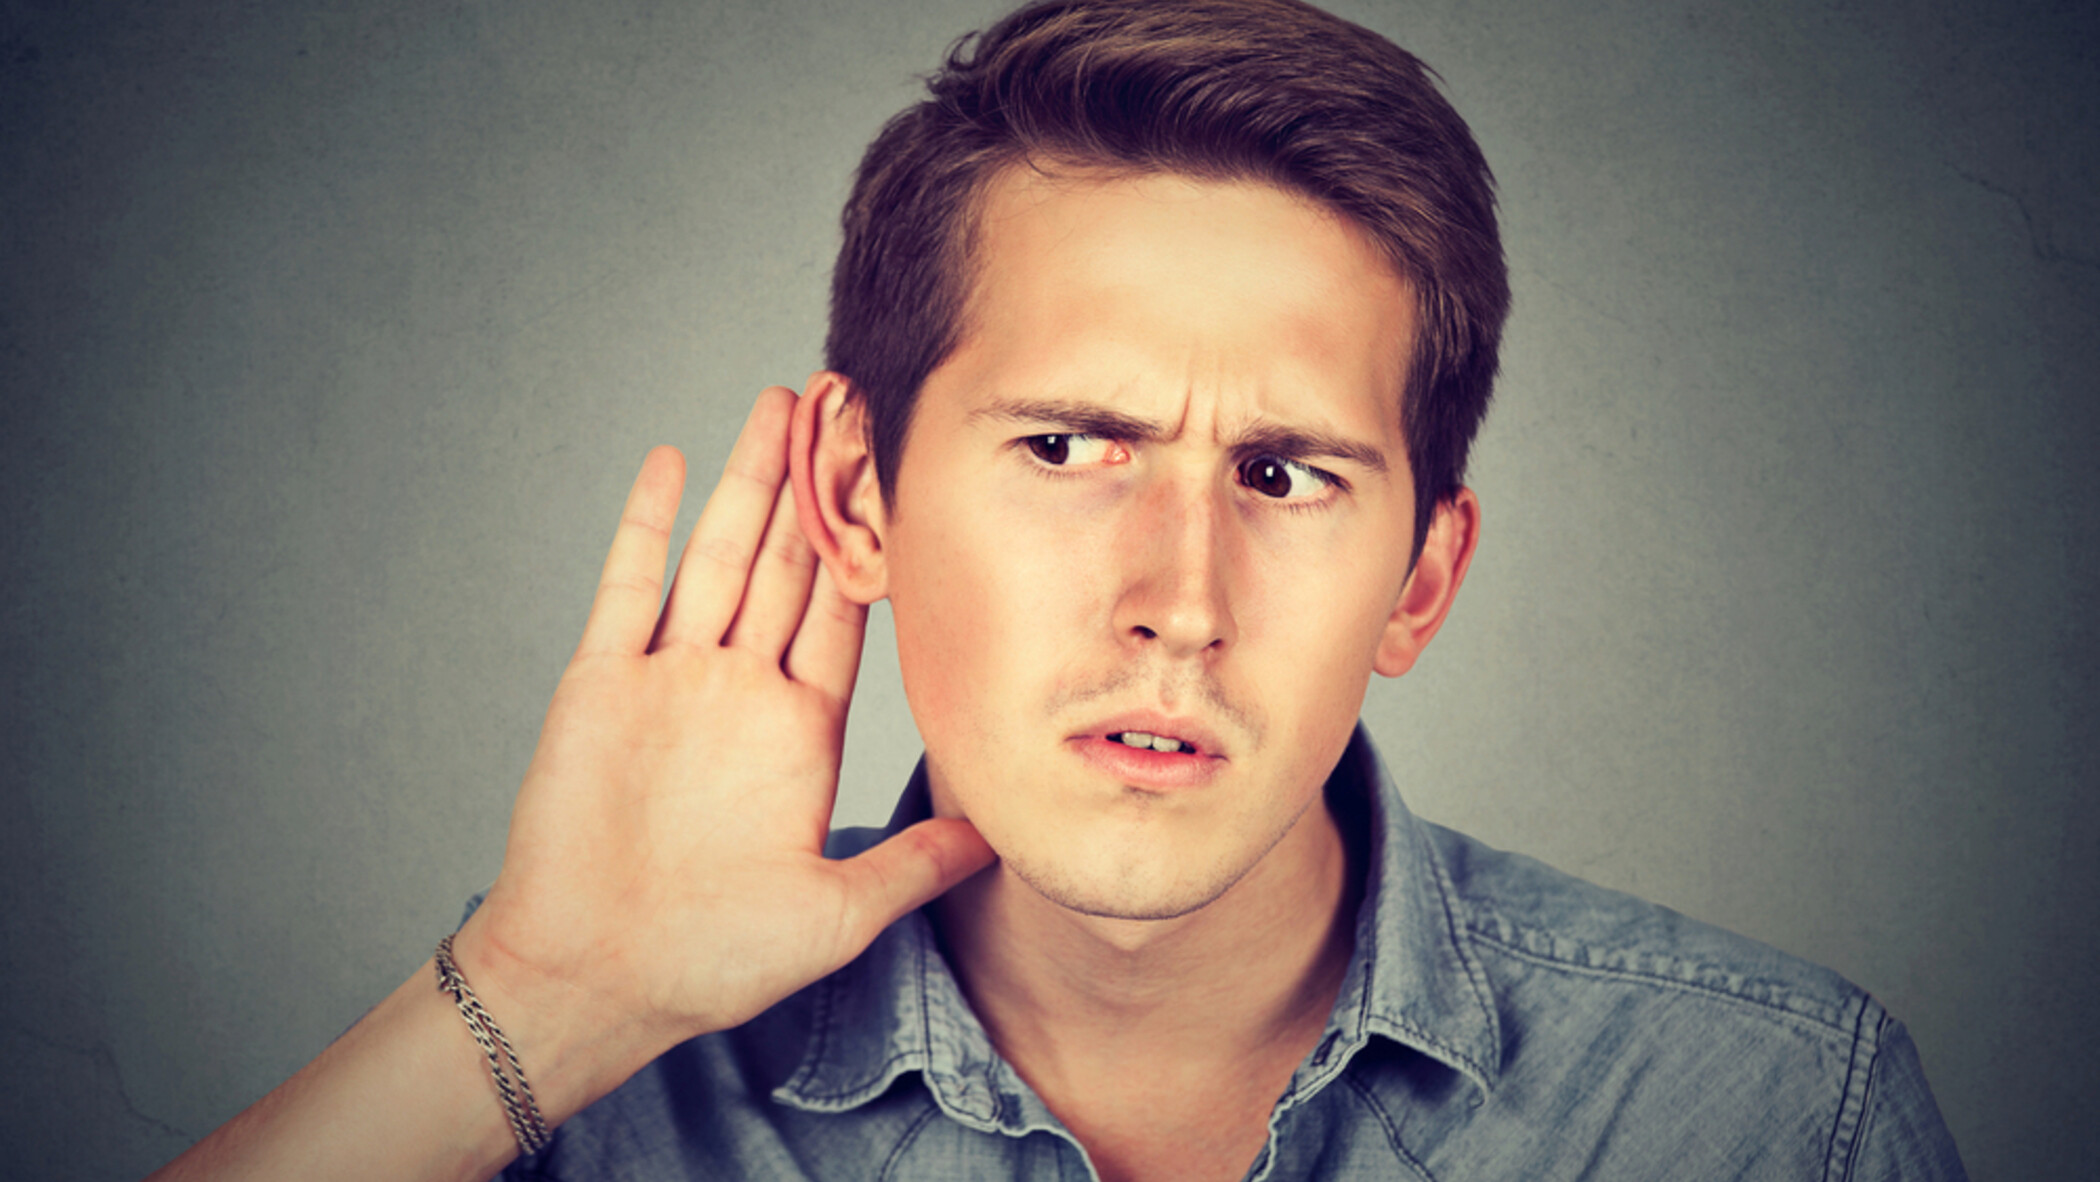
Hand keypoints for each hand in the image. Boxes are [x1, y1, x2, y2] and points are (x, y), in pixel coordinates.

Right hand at [456, 386, 994, 1070]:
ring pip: (716, 557)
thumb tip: (1004, 838)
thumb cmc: (711, 959)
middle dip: (814, 486)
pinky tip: (670, 463)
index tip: (897, 478)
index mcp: (798, 732)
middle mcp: (739, 692)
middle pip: (785, 565)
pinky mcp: (601, 684)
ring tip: (778, 407)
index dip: (869, 547)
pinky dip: (645, 525)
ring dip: (746, 483)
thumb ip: (916, 866)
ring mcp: (669, 680)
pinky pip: (627, 589)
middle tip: (844, 404)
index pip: (843, 614)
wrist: (596, 981)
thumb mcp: (838, 911)